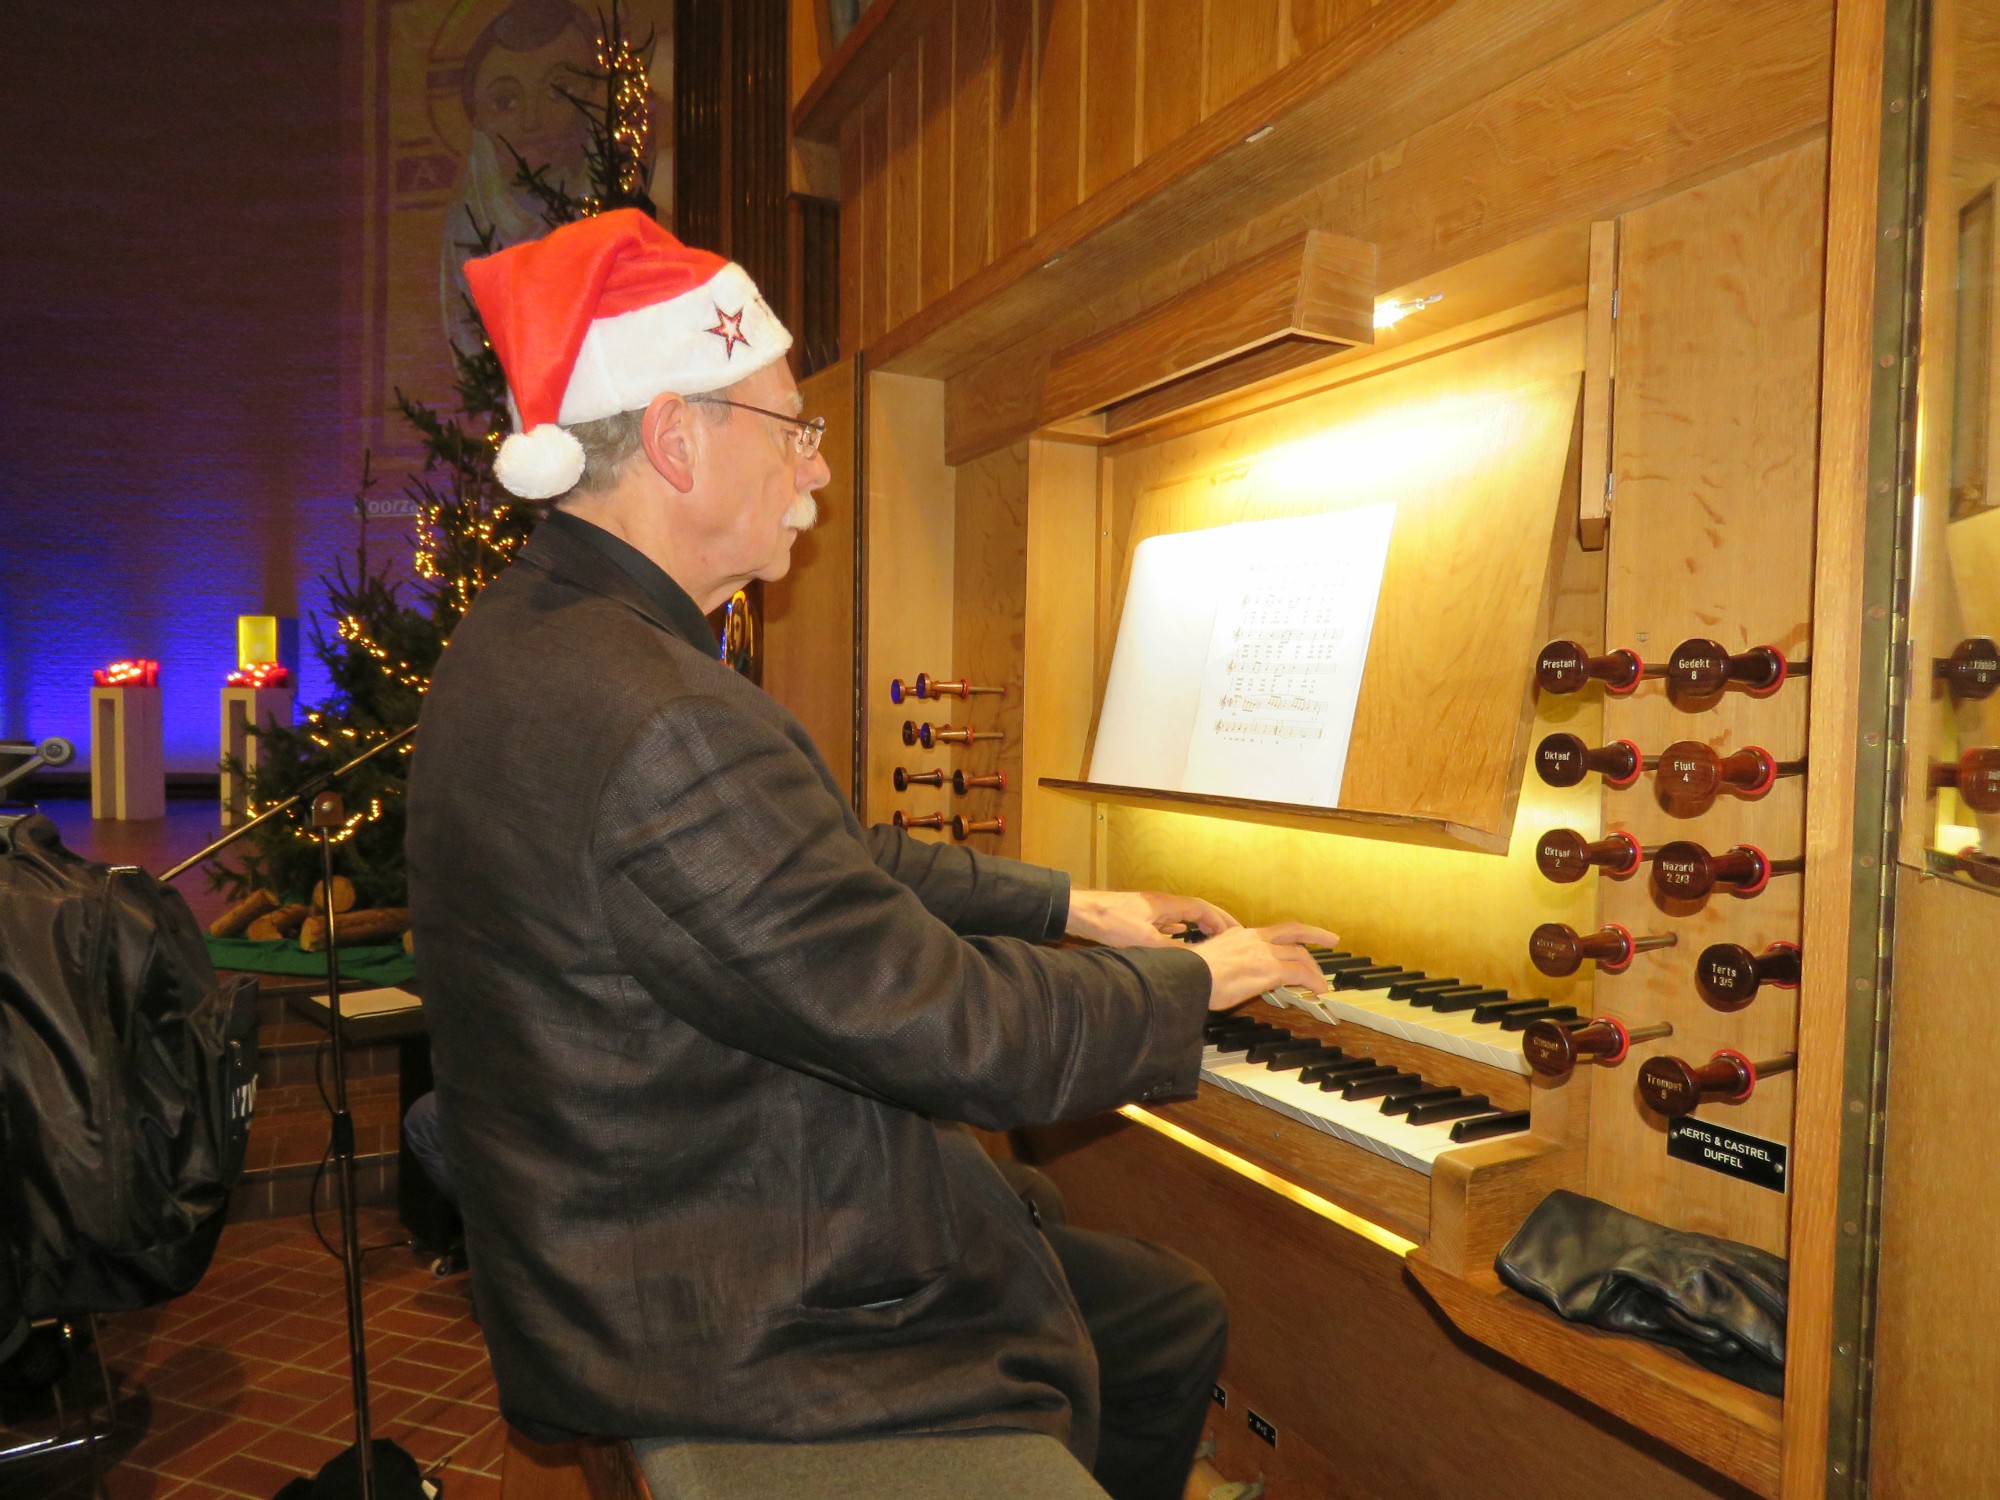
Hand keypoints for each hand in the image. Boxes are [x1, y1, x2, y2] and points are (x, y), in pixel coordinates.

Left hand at [1065, 889, 1241, 947]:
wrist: (1082, 912)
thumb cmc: (1109, 922)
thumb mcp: (1143, 941)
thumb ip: (1170, 949)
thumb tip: (1194, 961)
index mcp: (1166, 905)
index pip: (1202, 909)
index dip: (1221, 920)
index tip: (1236, 932)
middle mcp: (1160, 903)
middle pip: (1195, 908)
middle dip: (1215, 920)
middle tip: (1231, 932)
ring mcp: (1149, 907)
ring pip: (1181, 913)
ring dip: (1198, 923)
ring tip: (1212, 936)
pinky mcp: (1138, 914)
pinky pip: (1167, 918)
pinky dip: (1179, 925)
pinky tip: (1179, 933)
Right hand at [1190, 922, 1339, 1011]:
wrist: (1187, 977)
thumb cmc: (1189, 974)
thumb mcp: (1207, 961)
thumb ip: (1223, 962)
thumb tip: (1223, 974)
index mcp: (1238, 936)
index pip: (1272, 931)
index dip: (1291, 932)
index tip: (1301, 935)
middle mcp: (1253, 939)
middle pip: (1293, 935)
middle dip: (1315, 936)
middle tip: (1329, 940)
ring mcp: (1262, 953)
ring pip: (1300, 954)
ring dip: (1315, 968)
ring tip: (1322, 981)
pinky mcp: (1269, 969)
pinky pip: (1300, 973)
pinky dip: (1313, 980)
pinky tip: (1318, 990)